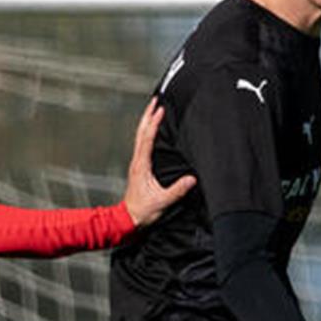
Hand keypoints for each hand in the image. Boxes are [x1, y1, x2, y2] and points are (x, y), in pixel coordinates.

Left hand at [121, 99, 195, 226]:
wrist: (128, 219)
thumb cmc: (142, 211)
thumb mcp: (162, 201)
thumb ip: (177, 190)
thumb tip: (192, 179)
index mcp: (142, 165)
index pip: (147, 139)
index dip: (154, 123)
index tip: (160, 109)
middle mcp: (137, 161)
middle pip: (140, 132)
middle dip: (148, 115)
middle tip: (155, 100)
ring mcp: (137, 163)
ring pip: (140, 136)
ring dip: (146, 121)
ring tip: (154, 109)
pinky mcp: (139, 167)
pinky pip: (142, 144)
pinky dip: (147, 132)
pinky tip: (152, 130)